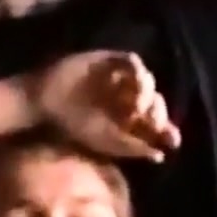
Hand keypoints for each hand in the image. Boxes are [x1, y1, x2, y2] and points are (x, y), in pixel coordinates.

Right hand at [31, 50, 181, 161]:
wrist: (44, 105)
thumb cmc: (71, 125)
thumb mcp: (104, 142)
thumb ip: (132, 147)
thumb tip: (161, 155)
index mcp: (126, 117)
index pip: (154, 122)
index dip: (166, 130)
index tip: (172, 141)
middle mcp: (126, 96)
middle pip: (156, 101)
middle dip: (159, 113)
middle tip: (153, 123)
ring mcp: (119, 78)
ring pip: (147, 80)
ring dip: (149, 94)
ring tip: (138, 108)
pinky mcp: (109, 61)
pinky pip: (132, 61)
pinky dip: (138, 73)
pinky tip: (134, 87)